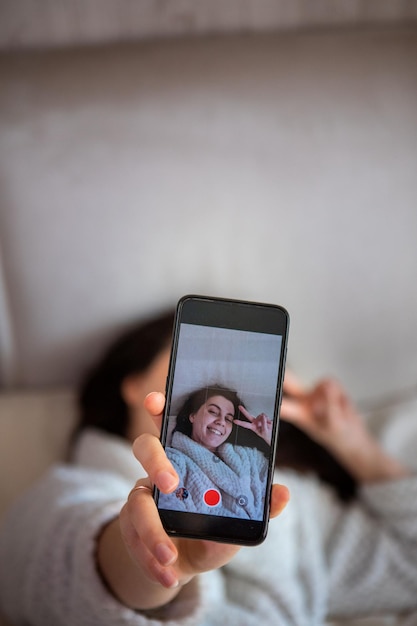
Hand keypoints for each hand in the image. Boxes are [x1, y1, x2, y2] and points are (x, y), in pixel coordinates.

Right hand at [100, 392, 289, 610]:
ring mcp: (141, 496)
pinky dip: (150, 559)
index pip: (170, 424)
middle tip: (171, 484)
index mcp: (186, 458)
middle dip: (155, 461)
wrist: (181, 565)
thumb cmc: (211, 531)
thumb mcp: (236, 521)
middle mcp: (159, 471)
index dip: (160, 408)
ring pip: (134, 502)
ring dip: (150, 530)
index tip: (156, 399)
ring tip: (169, 556)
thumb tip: (283, 493)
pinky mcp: (129, 525)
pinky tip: (168, 574)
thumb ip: (258, 508)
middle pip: (144, 448)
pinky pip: (131, 538)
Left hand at [234, 405, 272, 445]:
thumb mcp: (264, 432)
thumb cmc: (267, 435)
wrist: (272, 434)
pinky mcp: (264, 417)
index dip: (240, 423)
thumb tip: (263, 417)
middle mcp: (255, 422)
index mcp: (253, 427)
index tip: (234, 421)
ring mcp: (259, 419)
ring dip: (264, 419)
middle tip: (239, 407)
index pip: (245, 424)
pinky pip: (265, 415)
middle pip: (248, 416)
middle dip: (244, 411)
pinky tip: (268, 423)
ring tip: (267, 425)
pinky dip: (267, 419)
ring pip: (260, 415)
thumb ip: (263, 424)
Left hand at [280, 371, 408, 482]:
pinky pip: (333, 383)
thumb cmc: (337, 435)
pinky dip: (340, 394)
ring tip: (338, 411)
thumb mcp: (334, 426)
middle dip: (284, 372)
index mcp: (299, 414)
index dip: (273, 397)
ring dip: (332, 395)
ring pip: (322, 383)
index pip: (282, 404)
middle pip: (291, 382)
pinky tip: (342, 404)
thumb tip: (326, 390)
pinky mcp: (328, 387)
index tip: (263, 391)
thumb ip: (330, 407)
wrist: (352, 436)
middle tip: (275, 360)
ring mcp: (316, 393)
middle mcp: (304, 400)